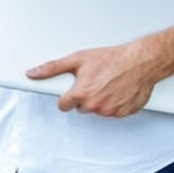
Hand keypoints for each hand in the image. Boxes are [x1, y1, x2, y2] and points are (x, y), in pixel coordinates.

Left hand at [25, 42, 158, 117]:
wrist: (140, 61)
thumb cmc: (112, 58)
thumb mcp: (78, 58)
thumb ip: (52, 68)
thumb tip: (33, 73)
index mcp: (80, 94)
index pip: (63, 105)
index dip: (67, 96)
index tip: (73, 89)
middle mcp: (94, 105)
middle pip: (81, 108)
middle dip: (85, 97)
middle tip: (94, 81)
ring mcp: (109, 111)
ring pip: (97, 110)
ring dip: (100, 100)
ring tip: (107, 83)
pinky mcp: (123, 113)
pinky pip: (113, 112)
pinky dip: (114, 103)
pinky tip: (117, 90)